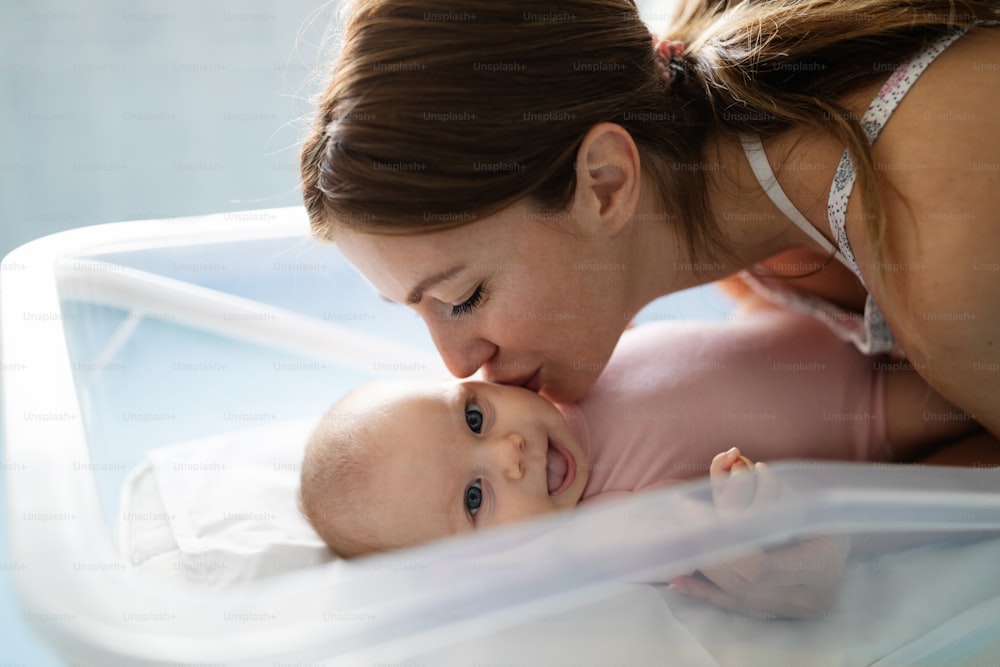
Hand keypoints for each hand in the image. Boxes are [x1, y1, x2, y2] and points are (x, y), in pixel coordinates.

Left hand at [669, 448, 849, 618]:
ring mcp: (795, 610)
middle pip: (743, 583)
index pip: (757, 565)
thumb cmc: (819, 509)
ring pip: (736, 597)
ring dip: (701, 572)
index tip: (692, 508)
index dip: (720, 541)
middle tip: (680, 519)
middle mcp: (811, 596)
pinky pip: (736, 607)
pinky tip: (678, 580)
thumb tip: (732, 463)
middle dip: (705, 552)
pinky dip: (705, 592)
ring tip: (671, 551)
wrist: (839, 538)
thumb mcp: (796, 493)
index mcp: (822, 564)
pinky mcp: (780, 615)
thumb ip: (763, 485)